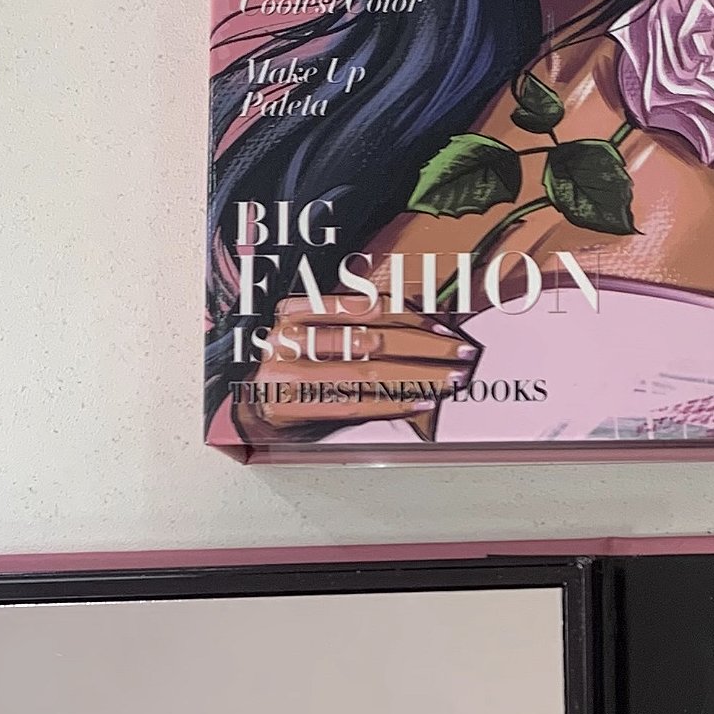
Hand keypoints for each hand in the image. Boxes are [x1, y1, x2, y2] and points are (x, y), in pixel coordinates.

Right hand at [235, 296, 478, 435]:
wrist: (251, 406)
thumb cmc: (294, 368)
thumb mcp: (316, 336)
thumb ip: (355, 327)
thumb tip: (423, 327)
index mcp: (297, 307)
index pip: (365, 308)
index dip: (411, 318)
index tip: (446, 328)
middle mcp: (290, 335)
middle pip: (373, 339)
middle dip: (426, 347)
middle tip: (461, 353)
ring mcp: (287, 370)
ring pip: (368, 371)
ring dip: (418, 375)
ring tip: (451, 377)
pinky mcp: (292, 404)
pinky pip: (355, 402)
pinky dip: (394, 401)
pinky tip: (421, 400)